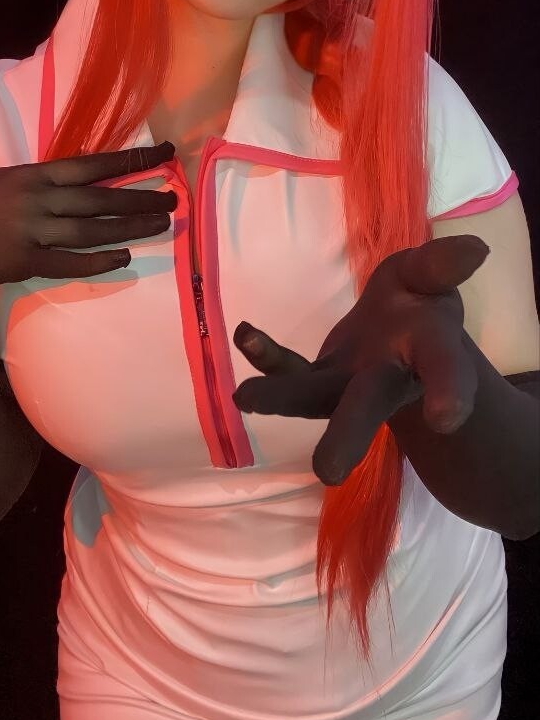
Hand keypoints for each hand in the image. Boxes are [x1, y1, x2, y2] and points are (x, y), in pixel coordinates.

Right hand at [0, 143, 177, 290]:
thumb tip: (79, 181)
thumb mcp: (3, 179)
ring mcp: (34, 233)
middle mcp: (39, 200)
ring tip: (160, 226)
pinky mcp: (27, 263)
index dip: (132, 159)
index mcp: (34, 175)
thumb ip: (40, 181)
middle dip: (140, 198)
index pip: (94, 164)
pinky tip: (124, 257)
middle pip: (101, 198)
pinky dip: (100, 261)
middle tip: (173, 199)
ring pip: (93, 230)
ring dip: (130, 227)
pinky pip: (72, 263)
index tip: (165, 154)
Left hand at [232, 235, 489, 485]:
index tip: (447, 418)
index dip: (449, 392)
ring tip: (244, 396)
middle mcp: (387, 380)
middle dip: (349, 433)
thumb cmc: (420, 303)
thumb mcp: (432, 278)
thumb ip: (443, 266)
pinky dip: (266, 355)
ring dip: (281, 397)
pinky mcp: (315, 380)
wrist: (399, 331)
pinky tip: (246, 334)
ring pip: (315, 397)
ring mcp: (346, 386)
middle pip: (369, 406)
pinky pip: (289, 370)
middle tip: (327, 471)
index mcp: (432, 353)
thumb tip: (475, 249)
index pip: (444, 370)